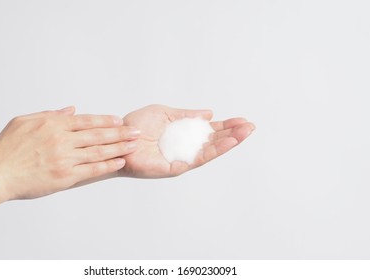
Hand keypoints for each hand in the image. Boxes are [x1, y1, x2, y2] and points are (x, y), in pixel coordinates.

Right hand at [0, 107, 138, 199]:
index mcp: (53, 124)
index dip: (106, 121)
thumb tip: (71, 110)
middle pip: (98, 135)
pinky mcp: (65, 176)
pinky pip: (92, 170)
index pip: (86, 121)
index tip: (120, 121)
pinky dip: (108, 165)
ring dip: (119, 148)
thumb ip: (49, 114)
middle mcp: (62, 140)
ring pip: (98, 151)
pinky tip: (120, 162)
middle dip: (120, 133)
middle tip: (136, 132)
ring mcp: (65, 159)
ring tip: (133, 146)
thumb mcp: (23, 121)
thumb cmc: (6, 148)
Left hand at [118, 104, 254, 177]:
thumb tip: (208, 113)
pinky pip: (197, 159)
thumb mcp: (165, 113)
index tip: (242, 120)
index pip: (209, 131)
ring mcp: (181, 158)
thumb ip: (186, 115)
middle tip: (250, 126)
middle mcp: (185, 147)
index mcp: (183, 134)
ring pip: (210, 151)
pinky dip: (213, 151)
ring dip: (228, 142)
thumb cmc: (137, 126)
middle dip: (233, 134)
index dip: (226, 126)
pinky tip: (226, 143)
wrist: (118, 138)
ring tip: (244, 134)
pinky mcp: (174, 167)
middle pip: (214, 141)